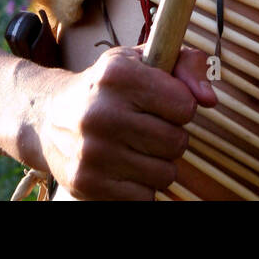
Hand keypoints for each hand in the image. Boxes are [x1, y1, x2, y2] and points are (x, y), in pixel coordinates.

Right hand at [40, 45, 216, 199]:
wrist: (48, 118)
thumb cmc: (106, 87)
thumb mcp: (140, 61)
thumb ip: (185, 66)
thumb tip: (210, 99)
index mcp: (118, 75)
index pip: (185, 105)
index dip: (181, 105)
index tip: (164, 102)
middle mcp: (102, 112)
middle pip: (177, 142)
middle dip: (171, 136)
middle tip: (150, 127)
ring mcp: (93, 152)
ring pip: (164, 173)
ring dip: (159, 163)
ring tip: (137, 147)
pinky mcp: (87, 184)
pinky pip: (144, 197)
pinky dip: (141, 186)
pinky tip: (124, 166)